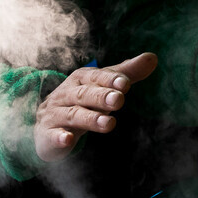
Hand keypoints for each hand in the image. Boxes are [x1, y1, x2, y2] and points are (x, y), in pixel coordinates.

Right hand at [33, 53, 156, 162]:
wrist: (44, 123)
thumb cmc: (80, 101)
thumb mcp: (101, 86)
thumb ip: (125, 73)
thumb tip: (153, 58)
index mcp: (80, 80)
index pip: (95, 76)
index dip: (109, 79)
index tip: (125, 83)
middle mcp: (66, 94)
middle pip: (84, 94)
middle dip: (101, 97)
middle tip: (119, 100)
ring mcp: (55, 114)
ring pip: (73, 115)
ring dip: (90, 119)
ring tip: (109, 124)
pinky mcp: (48, 135)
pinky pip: (53, 135)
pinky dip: (60, 137)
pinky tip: (68, 139)